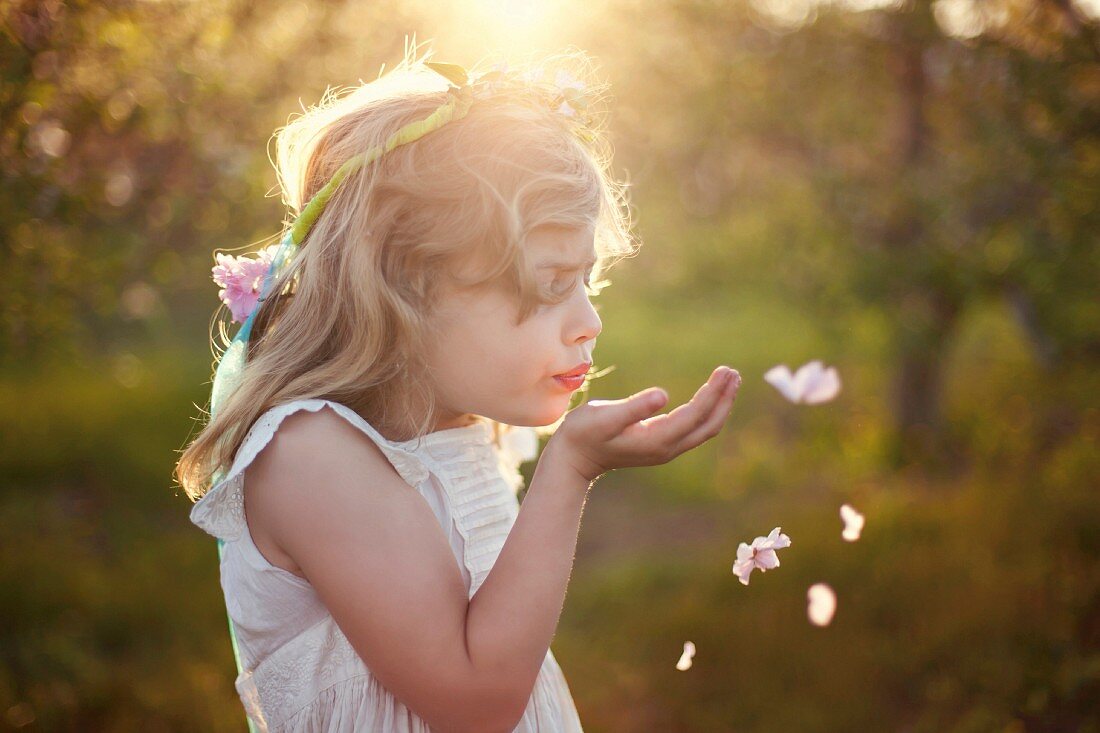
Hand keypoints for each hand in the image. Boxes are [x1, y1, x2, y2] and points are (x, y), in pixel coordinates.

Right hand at [549, 366, 741, 481]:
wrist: (574, 458)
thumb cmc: (584, 433)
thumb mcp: (604, 417)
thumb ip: (634, 407)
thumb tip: (663, 395)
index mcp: (657, 439)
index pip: (696, 414)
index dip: (713, 393)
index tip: (725, 370)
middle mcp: (667, 447)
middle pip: (708, 424)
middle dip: (724, 398)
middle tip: (734, 372)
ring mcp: (666, 449)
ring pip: (704, 429)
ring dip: (720, 405)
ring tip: (730, 380)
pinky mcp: (662, 445)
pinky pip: (695, 429)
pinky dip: (708, 412)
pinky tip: (710, 397)